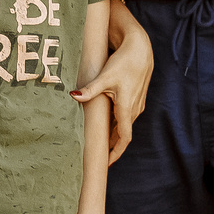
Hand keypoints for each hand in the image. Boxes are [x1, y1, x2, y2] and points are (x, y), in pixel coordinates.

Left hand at [73, 11, 153, 162]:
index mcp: (126, 108)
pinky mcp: (136, 98)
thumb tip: (73, 96)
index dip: (115, 153)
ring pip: (124, 125)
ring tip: (100, 144)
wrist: (140, 49)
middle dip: (111, 147)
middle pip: (122, 134)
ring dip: (114, 135)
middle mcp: (134, 109)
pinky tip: (107, 123)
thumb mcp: (104, 77)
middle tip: (98, 157)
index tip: (106, 164)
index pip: (123, 139)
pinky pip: (126, 116)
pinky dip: (117, 124)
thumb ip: (89, 89)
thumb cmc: (123, 62)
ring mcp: (136, 104)